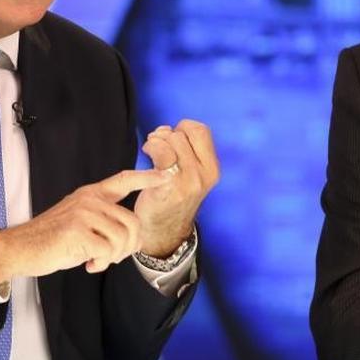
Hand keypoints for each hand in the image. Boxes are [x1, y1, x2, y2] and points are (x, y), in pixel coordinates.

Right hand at [0, 168, 173, 281]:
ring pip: (122, 238)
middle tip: (110, 258)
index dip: (146, 177)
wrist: (20, 248)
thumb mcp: (82, 222)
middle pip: (133, 222)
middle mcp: (89, 199)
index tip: (166, 175)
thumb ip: (106, 222)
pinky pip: (107, 251)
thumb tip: (135, 239)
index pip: (124, 180)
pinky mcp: (77, 231)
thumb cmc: (53, 239)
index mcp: (91, 194)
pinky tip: (87, 264)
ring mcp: (83, 213)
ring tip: (96, 260)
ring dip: (113, 257)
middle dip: (127, 247)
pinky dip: (100, 263)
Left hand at [135, 119, 219, 255]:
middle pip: (182, 134)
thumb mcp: (192, 174)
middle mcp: (204, 174)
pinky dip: (151, 148)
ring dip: (156, 141)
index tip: (172, 139)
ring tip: (151, 150)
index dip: (183, 128)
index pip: (201, 131)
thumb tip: (167, 129)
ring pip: (171, 140)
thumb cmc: (173, 197)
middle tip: (157, 146)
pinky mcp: (170, 185)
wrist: (164, 231)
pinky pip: (161, 152)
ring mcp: (189, 181)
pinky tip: (147, 156)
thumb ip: (188, 150)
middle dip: (165, 135)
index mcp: (212, 169)